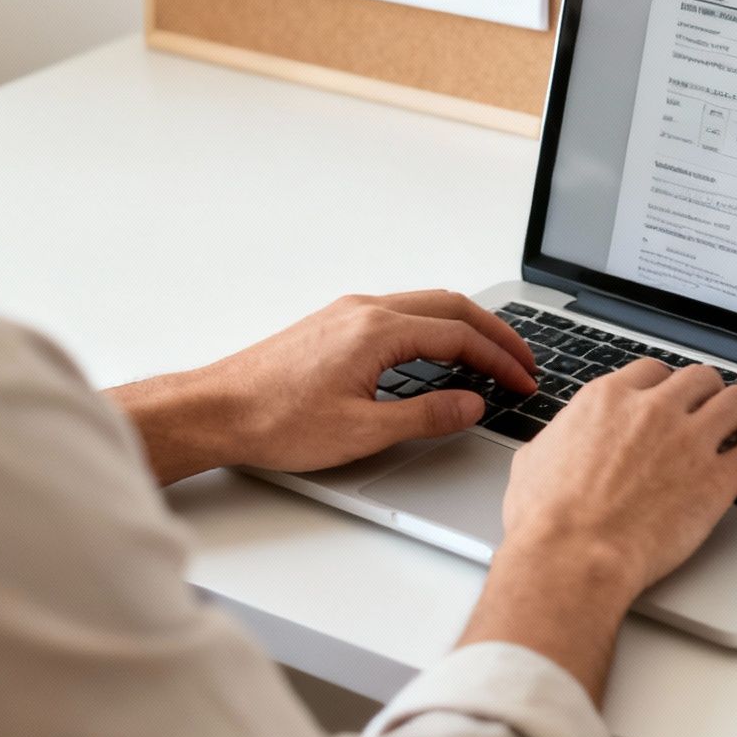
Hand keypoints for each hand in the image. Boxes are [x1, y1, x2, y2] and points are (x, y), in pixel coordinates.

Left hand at [110, 291, 537, 484]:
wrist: (213, 411)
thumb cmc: (274, 421)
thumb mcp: (362, 431)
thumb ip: (426, 415)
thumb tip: (472, 404)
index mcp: (377, 330)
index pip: (459, 336)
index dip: (500, 359)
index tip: (523, 380)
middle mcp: (364, 309)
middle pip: (450, 306)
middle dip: (494, 332)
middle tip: (523, 361)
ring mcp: (346, 313)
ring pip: (425, 304)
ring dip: (464, 327)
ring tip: (490, 357)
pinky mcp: (332, 324)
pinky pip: (400, 312)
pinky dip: (434, 328)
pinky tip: (437, 355)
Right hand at [458, 360, 736, 699]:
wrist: (572, 556)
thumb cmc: (546, 521)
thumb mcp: (533, 462)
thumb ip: (555, 441)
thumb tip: (554, 443)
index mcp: (609, 400)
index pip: (652, 371)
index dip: (669, 385)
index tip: (676, 400)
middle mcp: (653, 410)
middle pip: (701, 378)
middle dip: (711, 393)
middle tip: (716, 412)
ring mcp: (689, 440)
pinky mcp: (716, 478)